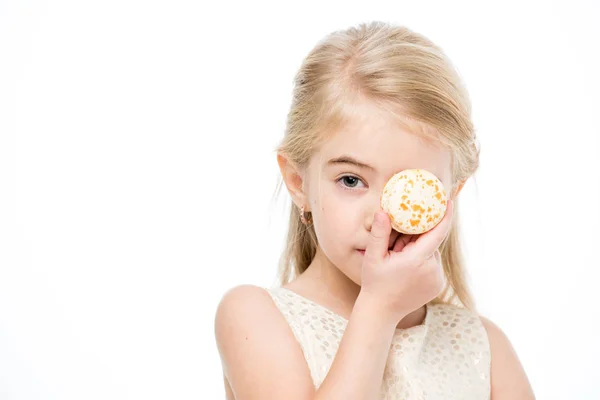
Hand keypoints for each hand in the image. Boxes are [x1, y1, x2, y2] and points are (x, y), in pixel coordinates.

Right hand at [359, 200, 453, 320]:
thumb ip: (380, 233)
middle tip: (396, 247)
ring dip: (419, 251)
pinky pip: (433, 265)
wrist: (381, 311)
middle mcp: (432, 270)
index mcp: (417, 261)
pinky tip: (406, 270)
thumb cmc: (375, 282)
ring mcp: (437, 280)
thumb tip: (383, 211)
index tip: (448, 201)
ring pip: (431, 253)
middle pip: (430, 242)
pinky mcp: (438, 286)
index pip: (437, 233)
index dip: (444, 216)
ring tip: (399, 260)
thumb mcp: (373, 257)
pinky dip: (423, 261)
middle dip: (416, 239)